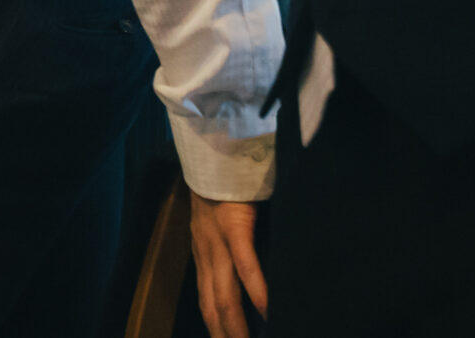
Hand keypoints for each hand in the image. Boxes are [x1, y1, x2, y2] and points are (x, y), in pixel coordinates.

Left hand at [189, 194, 268, 337]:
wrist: (215, 155)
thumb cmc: (228, 191)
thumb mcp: (225, 228)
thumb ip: (236, 252)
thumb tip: (259, 283)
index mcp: (205, 256)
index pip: (207, 301)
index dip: (215, 327)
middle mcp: (206, 254)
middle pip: (213, 307)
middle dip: (225, 335)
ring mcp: (217, 241)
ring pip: (225, 294)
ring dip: (237, 326)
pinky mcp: (233, 226)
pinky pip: (245, 265)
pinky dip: (257, 291)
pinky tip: (269, 312)